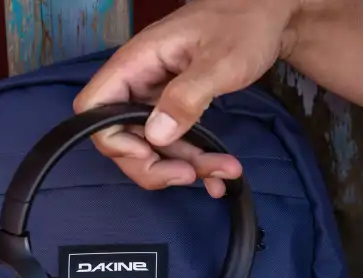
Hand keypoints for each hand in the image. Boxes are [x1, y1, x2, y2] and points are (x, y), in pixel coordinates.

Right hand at [73, 0, 300, 197]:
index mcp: (136, 63)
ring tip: (224, 171)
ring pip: (154, 148)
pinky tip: (219, 173)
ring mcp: (156, 98)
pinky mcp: (175, 109)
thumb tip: (156, 134)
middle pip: (123, 140)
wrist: (268, 15)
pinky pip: (175, 144)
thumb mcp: (220, 61)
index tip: (149, 152)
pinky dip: (196, 162)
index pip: (94, 108)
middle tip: (190, 176)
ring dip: (186, 167)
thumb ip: (186, 96)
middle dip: (155, 165)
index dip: (113, 139)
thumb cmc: (243, 24)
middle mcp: (139, 83)